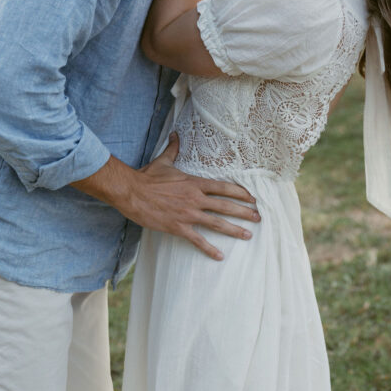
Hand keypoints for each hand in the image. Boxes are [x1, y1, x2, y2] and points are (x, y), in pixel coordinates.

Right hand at [119, 134, 260, 259]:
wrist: (131, 192)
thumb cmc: (147, 177)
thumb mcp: (163, 161)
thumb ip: (174, 149)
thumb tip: (176, 134)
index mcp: (194, 182)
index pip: (224, 187)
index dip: (240, 192)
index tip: (252, 198)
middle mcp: (195, 198)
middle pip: (226, 205)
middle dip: (244, 212)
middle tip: (259, 217)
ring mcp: (188, 213)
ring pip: (217, 223)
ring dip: (234, 230)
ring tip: (248, 235)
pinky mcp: (178, 227)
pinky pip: (197, 240)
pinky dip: (209, 249)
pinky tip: (220, 256)